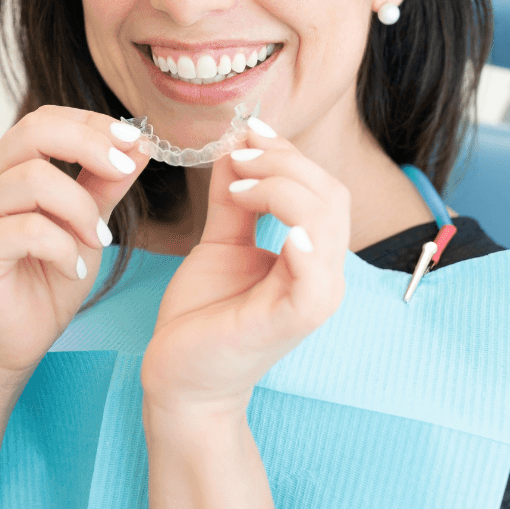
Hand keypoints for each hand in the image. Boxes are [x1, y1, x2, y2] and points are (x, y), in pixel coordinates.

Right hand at [0, 106, 149, 377]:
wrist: (22, 338)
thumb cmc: (51, 277)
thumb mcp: (90, 222)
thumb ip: (108, 183)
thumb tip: (141, 143)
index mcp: (6, 167)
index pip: (46, 120)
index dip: (92, 124)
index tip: (136, 141)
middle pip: (33, 132)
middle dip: (89, 146)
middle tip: (124, 171)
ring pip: (34, 179)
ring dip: (81, 208)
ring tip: (97, 241)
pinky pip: (28, 229)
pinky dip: (64, 247)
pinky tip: (75, 269)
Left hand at [141, 125, 349, 412]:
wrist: (180, 376)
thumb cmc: (203, 315)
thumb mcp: (220, 242)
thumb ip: (234, 199)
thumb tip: (238, 145)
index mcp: (312, 255)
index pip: (321, 187)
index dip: (288, 153)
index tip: (247, 132)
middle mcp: (323, 273)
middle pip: (329, 195)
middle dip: (284, 162)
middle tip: (238, 156)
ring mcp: (314, 298)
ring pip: (325, 220)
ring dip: (282, 188)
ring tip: (240, 185)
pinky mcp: (294, 320)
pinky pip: (316, 277)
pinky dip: (304, 242)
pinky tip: (280, 227)